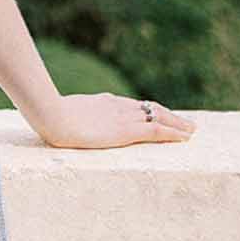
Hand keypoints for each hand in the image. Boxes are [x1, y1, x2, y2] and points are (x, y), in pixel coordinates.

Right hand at [34, 92, 197, 149]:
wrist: (50, 114)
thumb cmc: (48, 115)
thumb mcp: (61, 113)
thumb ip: (70, 115)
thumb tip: (60, 120)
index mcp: (104, 102)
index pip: (133, 105)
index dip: (149, 110)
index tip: (159, 115)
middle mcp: (118, 106)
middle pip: (151, 108)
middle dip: (169, 115)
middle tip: (186, 123)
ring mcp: (123, 117)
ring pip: (159, 117)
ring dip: (177, 124)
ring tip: (191, 130)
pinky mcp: (126, 130)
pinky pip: (156, 129)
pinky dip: (173, 133)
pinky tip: (184, 138)